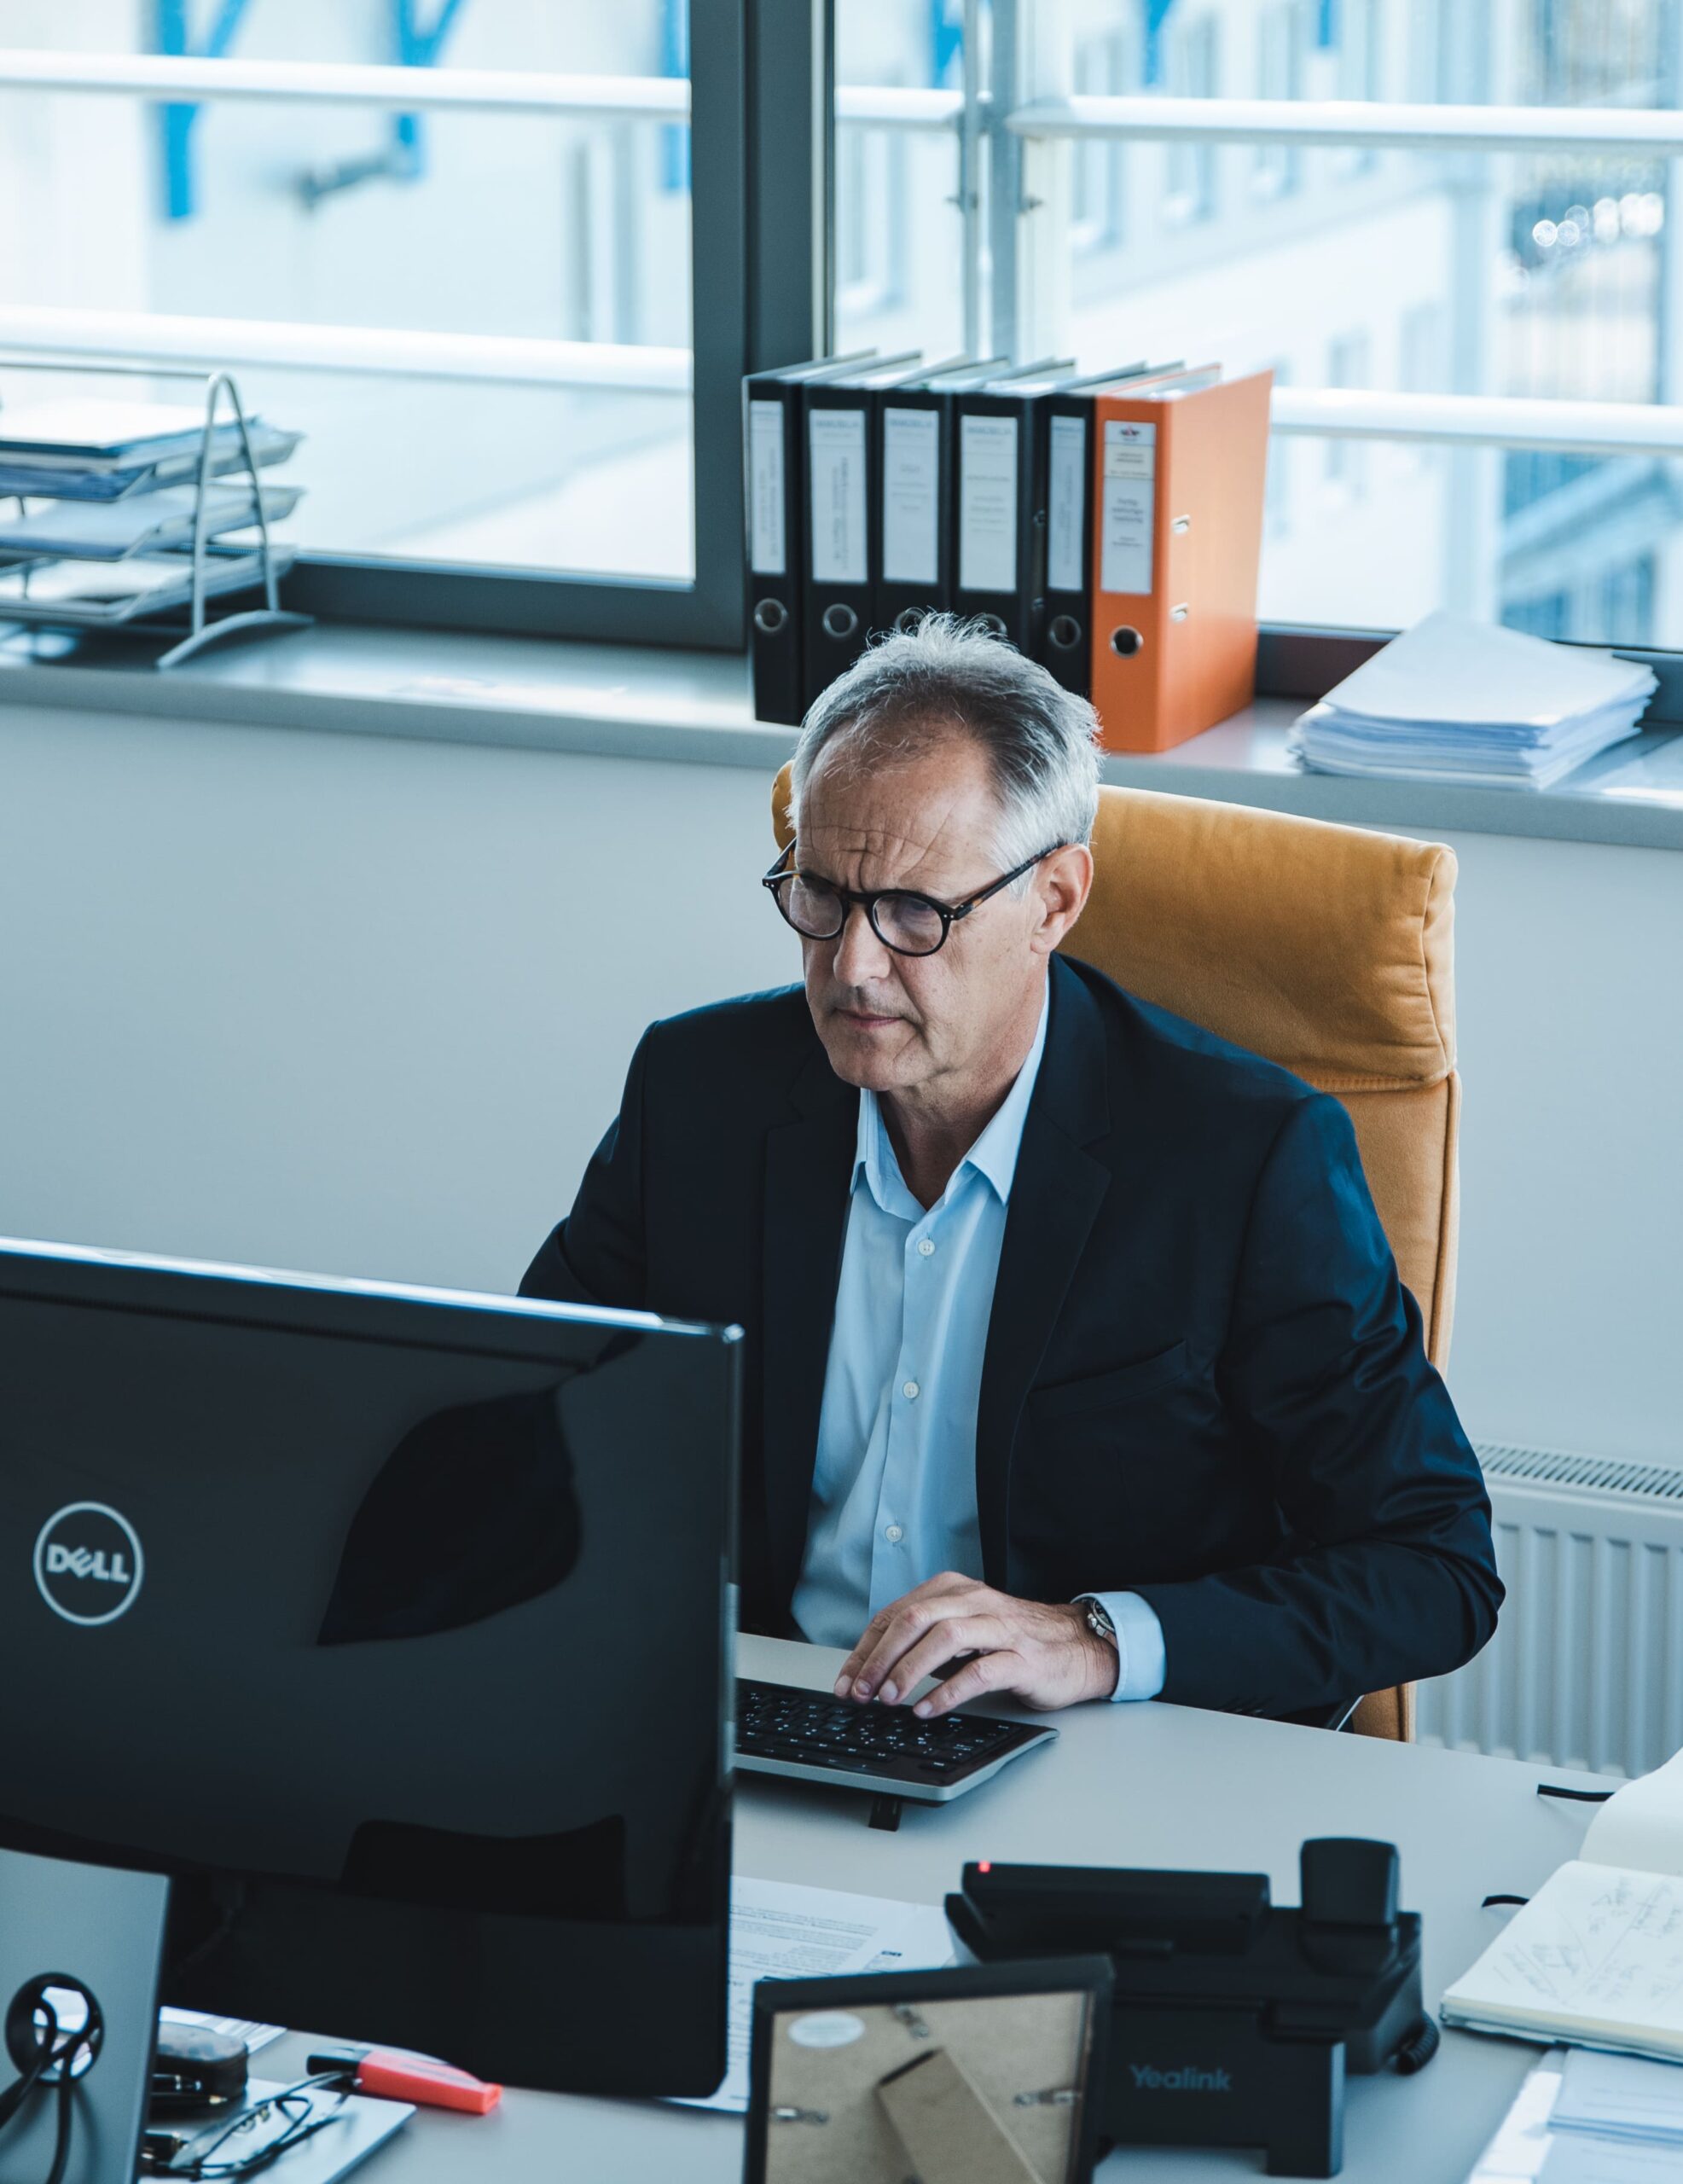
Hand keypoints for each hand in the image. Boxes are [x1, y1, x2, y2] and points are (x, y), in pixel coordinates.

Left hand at [833, 1573, 1119, 1716]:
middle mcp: (974, 1602)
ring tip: (889, 1699)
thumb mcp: (963, 1631)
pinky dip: (947, 1692)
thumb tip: (874, 1672)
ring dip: (909, 1670)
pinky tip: (927, 1709)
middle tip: (860, 1692)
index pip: (896, 1614)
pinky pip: (979, 1672)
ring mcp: (999, 1627)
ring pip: (944, 1638)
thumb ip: (925, 1642)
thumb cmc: (1013, 1641)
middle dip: (879, 1657)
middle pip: (914, 1619)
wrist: (1077, 1647)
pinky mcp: (1022, 1658)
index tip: (846, 1681)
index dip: (865, 1649)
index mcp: (953, 1590)